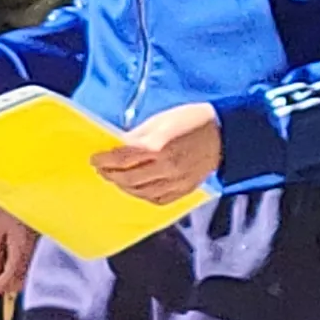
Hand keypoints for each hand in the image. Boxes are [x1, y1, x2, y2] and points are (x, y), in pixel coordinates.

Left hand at [0, 208, 38, 302]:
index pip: (8, 279)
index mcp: (20, 251)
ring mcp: (37, 249)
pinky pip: (30, 263)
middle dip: (4, 287)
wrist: (31, 191)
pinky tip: (10, 264)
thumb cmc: (13, 204)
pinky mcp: (39, 243)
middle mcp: (32, 253)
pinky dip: (19, 270)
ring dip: (12, 280)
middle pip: (20, 281)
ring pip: (26, 274)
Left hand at [91, 101, 221, 203]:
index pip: (121, 158)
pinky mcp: (184, 189)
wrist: (225, 134)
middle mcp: (167, 167)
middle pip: (127, 178)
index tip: (94, 159)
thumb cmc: (190, 120)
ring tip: (114, 178)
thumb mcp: (159, 121)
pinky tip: (135, 188)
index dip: (104, 160)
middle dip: (109, 174)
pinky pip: (157, 199)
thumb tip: (116, 146)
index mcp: (158, 146)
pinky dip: (142, 195)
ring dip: (122, 186)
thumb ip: (136, 136)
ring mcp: (176, 181)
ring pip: (140, 192)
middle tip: (101, 169)